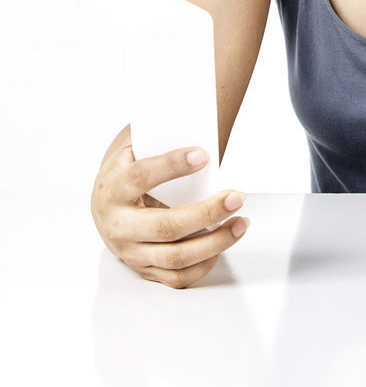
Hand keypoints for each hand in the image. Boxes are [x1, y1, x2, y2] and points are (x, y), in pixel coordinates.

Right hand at [90, 141, 249, 288]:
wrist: (103, 204)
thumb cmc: (126, 170)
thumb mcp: (132, 147)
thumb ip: (157, 134)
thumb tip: (196, 109)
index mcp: (113, 188)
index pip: (141, 176)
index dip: (173, 165)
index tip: (204, 154)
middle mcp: (118, 224)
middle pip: (166, 226)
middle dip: (207, 212)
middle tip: (236, 196)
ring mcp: (131, 251)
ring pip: (176, 257)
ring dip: (215, 241)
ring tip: (241, 222)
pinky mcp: (143, 268)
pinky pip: (176, 277)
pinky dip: (204, 264)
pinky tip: (223, 244)